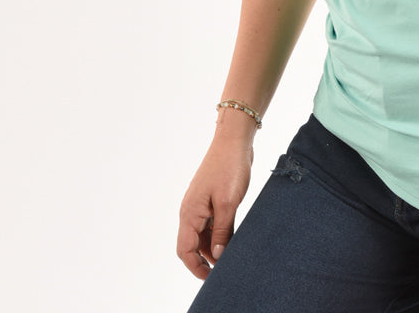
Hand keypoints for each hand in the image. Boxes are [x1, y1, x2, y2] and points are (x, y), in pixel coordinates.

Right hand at [177, 134, 253, 278]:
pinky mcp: (211, 199)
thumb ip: (223, 231)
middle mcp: (191, 211)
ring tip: (231, 255)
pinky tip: (233, 237)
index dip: (195, 267)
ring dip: (214, 246)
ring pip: (203, 234)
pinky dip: (219, 233)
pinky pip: (211, 223)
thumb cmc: (230, 167)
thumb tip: (216, 256)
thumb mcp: (228, 202)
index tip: (210, 279)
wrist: (234, 140)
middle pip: (193, 245)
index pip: (185, 250)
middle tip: (224, 270)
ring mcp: (200, 204)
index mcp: (190, 213)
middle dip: (205, 260)